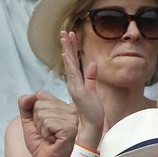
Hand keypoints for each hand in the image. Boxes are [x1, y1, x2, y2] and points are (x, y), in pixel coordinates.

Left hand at [18, 91, 77, 156]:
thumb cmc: (40, 142)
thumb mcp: (28, 120)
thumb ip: (25, 106)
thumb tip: (28, 96)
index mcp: (61, 105)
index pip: (40, 94)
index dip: (34, 110)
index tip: (42, 123)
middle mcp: (69, 109)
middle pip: (40, 104)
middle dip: (37, 120)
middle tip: (46, 132)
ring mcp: (72, 119)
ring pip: (43, 114)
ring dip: (41, 128)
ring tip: (49, 136)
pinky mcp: (71, 128)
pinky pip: (48, 123)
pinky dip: (45, 133)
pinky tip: (53, 140)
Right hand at [61, 30, 103, 145]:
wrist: (91, 124)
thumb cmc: (92, 110)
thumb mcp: (93, 90)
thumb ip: (92, 77)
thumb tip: (93, 63)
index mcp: (76, 81)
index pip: (73, 62)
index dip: (70, 49)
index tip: (68, 37)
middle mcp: (73, 81)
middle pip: (70, 60)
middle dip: (67, 45)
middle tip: (64, 31)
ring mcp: (75, 85)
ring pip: (71, 64)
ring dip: (67, 50)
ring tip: (64, 37)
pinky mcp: (78, 90)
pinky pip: (73, 75)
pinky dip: (70, 64)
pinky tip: (67, 55)